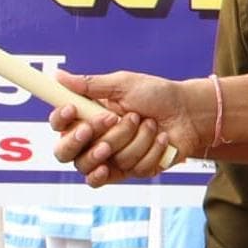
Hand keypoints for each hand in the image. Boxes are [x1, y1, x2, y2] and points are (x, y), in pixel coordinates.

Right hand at [52, 70, 199, 185]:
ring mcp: (111, 159)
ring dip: (132, 137)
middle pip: (67, 155)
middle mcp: (94, 141)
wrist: (190, 115)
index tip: (72, 109)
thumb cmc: (157, 95)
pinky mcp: (130, 172)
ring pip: (104, 159)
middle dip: (90, 139)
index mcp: (87, 117)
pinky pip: (129, 168)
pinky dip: (149, 150)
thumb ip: (90, 85)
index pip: (59, 127)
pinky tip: (161, 139)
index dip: (61, 121)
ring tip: (149, 123)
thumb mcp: (123, 84)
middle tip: (110, 121)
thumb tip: (57, 76)